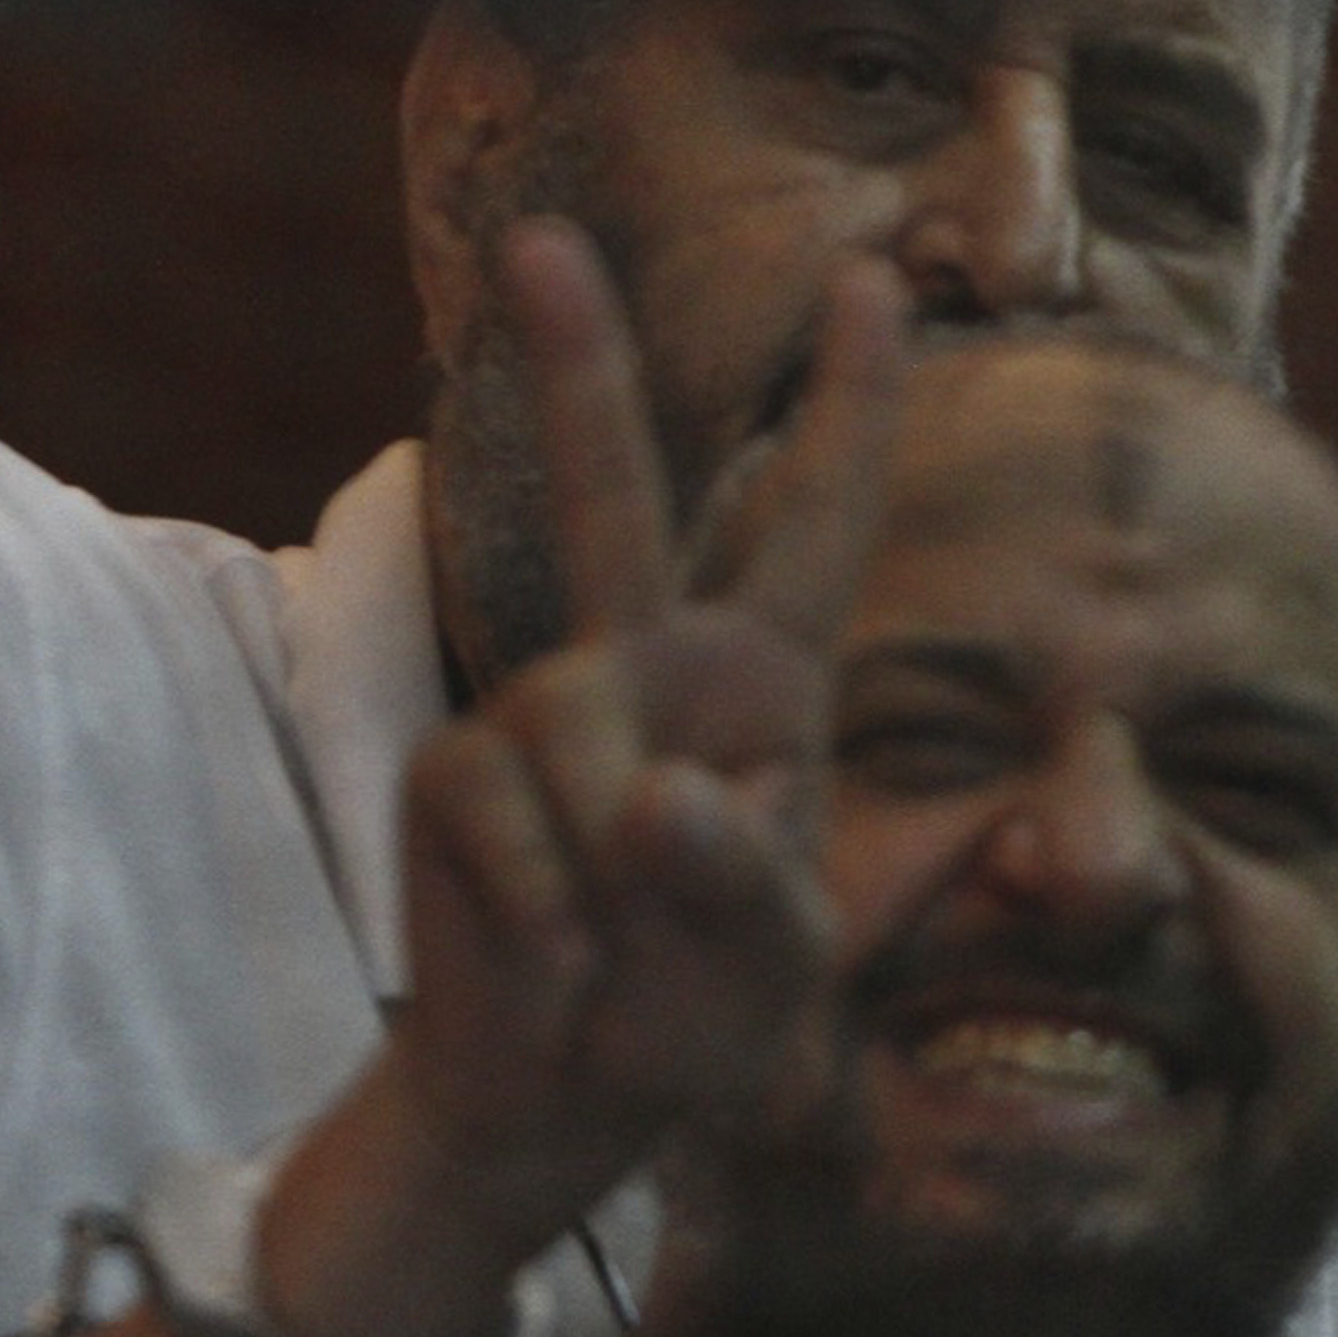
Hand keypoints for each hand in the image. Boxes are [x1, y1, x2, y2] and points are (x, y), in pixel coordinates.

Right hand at [386, 219, 905, 1267]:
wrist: (562, 1096)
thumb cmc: (697, 1010)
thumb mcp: (777, 966)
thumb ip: (742, 886)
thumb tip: (654, 798)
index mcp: (767, 683)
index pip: (816, 525)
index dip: (851, 409)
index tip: (878, 281)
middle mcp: (653, 664)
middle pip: (619, 494)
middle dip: (576, 368)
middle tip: (541, 240)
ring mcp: (549, 707)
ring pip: (582, 733)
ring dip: (610, 873)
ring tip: (618, 940)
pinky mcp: (459, 765)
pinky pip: (507, 810)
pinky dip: (545, 909)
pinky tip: (554, 955)